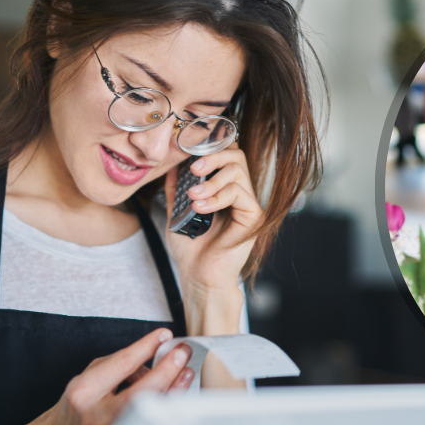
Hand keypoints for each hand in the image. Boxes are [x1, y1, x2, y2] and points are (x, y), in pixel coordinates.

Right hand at [45, 328, 193, 424]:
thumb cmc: (78, 405)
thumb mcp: (89, 377)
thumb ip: (118, 364)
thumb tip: (153, 355)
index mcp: (84, 392)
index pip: (121, 365)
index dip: (146, 347)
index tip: (164, 335)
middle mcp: (98, 416)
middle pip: (140, 393)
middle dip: (166, 370)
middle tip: (181, 353)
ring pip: (151, 411)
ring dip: (173, 389)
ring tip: (186, 371)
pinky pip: (152, 423)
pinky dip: (165, 405)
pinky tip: (175, 393)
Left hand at [164, 143, 263, 296]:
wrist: (200, 276)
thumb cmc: (191, 249)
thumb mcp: (176, 213)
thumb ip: (176, 189)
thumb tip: (172, 165)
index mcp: (223, 189)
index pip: (225, 154)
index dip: (210, 148)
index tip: (188, 155)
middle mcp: (239, 193)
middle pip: (236, 155)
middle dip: (212, 156)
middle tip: (194, 169)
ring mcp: (247, 204)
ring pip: (238, 171)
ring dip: (212, 180)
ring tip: (193, 197)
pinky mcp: (253, 217)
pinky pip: (239, 194)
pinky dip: (217, 197)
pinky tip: (201, 209)